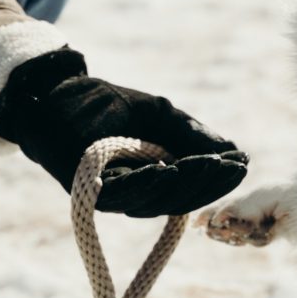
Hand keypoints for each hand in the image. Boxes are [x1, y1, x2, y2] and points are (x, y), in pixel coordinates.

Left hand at [0, 48, 248, 216]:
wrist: (56, 95)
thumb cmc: (108, 105)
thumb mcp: (160, 115)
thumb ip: (192, 135)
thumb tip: (235, 154)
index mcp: (157, 178)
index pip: (193, 189)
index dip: (217, 181)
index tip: (240, 166)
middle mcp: (136, 193)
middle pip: (176, 202)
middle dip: (202, 184)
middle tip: (223, 165)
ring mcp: (111, 194)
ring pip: (151, 202)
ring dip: (177, 187)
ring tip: (196, 166)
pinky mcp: (86, 188)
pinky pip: (120, 195)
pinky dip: (144, 184)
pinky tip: (163, 169)